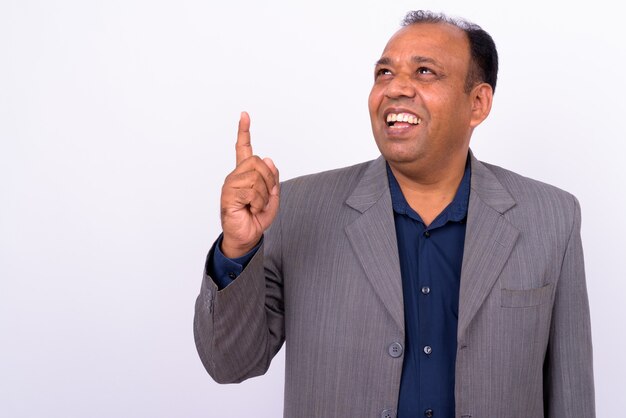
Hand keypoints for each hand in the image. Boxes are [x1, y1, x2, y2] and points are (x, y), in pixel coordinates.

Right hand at [219, 111, 279, 257]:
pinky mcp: (228, 195)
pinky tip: (250, 209)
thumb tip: (268, 158)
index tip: (244, 115)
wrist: (248, 236)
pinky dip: (258, 202)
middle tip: (265, 197)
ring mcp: (230, 184)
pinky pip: (251, 190)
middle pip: (258, 162)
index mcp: (245, 174)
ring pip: (256, 176)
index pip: (243, 149)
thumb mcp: (273, 196)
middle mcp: (235, 176)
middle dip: (269, 180)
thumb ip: (273, 177)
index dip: (244, 131)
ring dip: (264, 194)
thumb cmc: (257, 217)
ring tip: (256, 205)